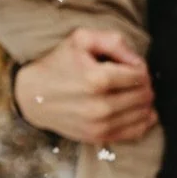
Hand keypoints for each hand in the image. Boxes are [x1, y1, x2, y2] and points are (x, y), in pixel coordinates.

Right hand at [13, 26, 155, 145]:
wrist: (31, 95)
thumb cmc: (58, 63)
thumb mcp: (82, 39)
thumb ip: (114, 42)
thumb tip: (137, 61)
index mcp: (98, 79)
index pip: (140, 75)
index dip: (140, 68)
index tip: (130, 66)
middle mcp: (101, 106)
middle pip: (144, 96)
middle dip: (144, 85)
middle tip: (133, 79)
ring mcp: (100, 125)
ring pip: (143, 114)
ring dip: (145, 103)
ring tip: (133, 93)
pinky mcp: (98, 137)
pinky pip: (135, 133)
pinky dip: (143, 122)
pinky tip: (139, 112)